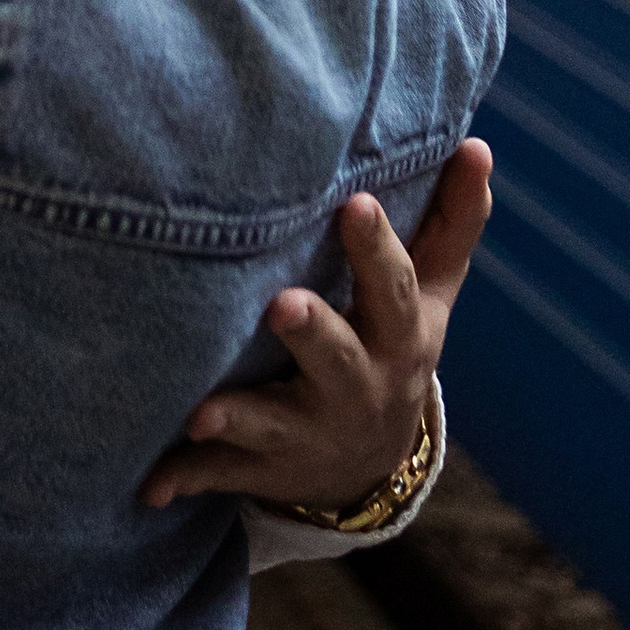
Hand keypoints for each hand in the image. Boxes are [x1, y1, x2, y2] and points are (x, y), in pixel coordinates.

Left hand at [140, 139, 491, 512]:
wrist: (373, 466)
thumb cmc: (394, 345)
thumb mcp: (431, 294)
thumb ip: (453, 223)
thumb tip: (478, 144)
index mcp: (400, 339)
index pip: (394, 289)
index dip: (377, 250)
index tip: (355, 203)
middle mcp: (358, 389)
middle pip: (338, 360)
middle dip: (313, 333)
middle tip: (282, 304)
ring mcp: (308, 434)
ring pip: (272, 426)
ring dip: (239, 417)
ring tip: (203, 412)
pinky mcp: (261, 468)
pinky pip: (220, 475)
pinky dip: (184, 478)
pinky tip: (151, 485)